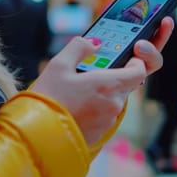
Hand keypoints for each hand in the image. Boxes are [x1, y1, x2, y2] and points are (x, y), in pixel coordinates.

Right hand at [30, 17, 173, 144]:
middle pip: (127, 86)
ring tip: (81, 90)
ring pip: (115, 101)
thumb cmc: (48, 98)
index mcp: (108, 85)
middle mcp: (113, 105)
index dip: (135, 62)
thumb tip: (93, 42)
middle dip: (115, 77)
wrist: (36, 133)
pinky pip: (105, 115)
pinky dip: (97, 108)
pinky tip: (77, 106)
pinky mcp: (99, 133)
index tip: (125, 58)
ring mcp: (108, 122)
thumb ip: (79, 47)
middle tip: (95, 72)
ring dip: (105, 94)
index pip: (139, 72)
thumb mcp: (59, 64)